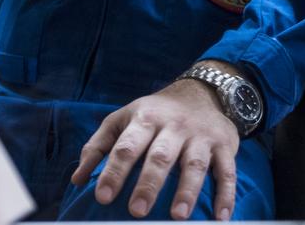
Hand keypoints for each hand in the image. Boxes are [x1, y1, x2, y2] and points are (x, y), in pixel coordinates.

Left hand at [70, 70, 238, 219]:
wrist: (203, 92)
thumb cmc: (155, 113)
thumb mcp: (123, 118)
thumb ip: (98, 145)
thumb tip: (77, 179)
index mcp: (146, 119)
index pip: (127, 146)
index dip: (114, 171)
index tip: (102, 196)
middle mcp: (175, 126)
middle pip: (161, 156)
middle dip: (149, 183)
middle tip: (137, 211)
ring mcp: (202, 136)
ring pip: (195, 164)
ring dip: (187, 190)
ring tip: (178, 216)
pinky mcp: (225, 145)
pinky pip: (227, 171)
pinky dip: (226, 194)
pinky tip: (222, 216)